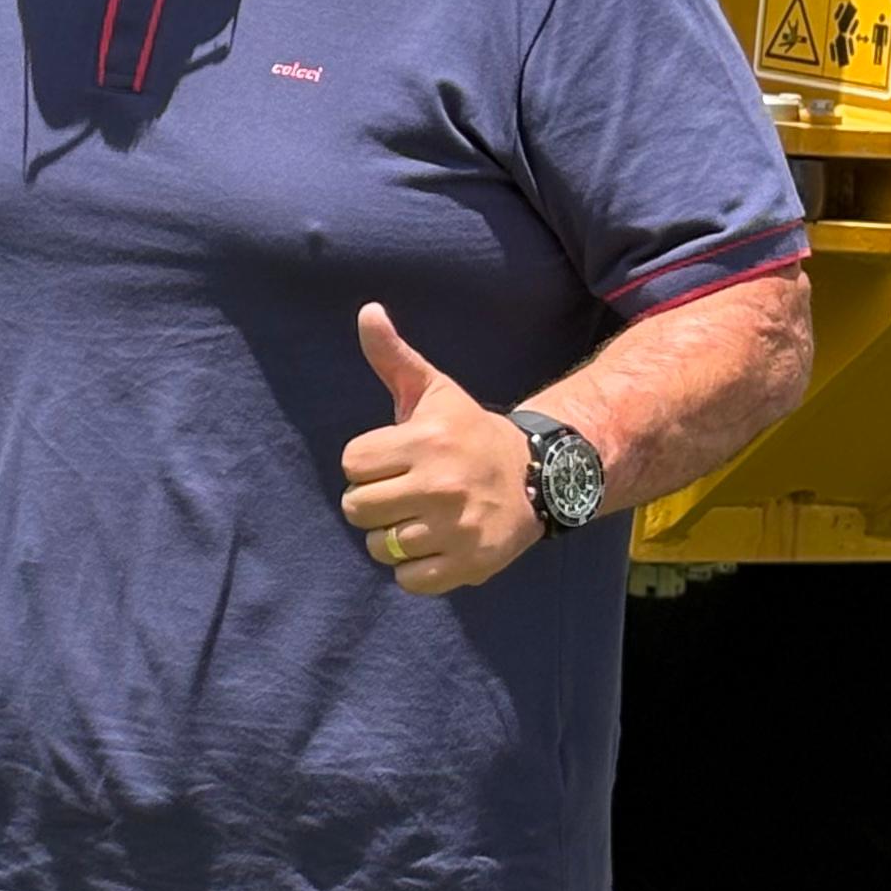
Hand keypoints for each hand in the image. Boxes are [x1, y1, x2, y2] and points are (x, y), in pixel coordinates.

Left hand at [339, 304, 540, 597]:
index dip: (366, 464)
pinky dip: (413, 569)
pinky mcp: (469, 565)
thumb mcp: (433, 390)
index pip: (352, 463)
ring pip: (379, 546)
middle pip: (357, 507)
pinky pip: (409, 579)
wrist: (537, 476)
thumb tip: (366, 311)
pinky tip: (433, 545)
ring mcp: (455, 529)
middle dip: (373, 502)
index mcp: (425, 441)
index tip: (392, 461)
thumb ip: (393, 356)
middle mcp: (440, 486)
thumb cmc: (468, 432)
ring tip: (418, 519)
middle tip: (402, 493)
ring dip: (391, 537)